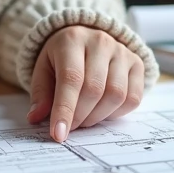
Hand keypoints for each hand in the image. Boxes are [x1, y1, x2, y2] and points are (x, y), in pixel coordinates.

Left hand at [26, 26, 144, 141]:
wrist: (86, 37)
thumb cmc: (61, 57)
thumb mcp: (43, 69)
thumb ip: (40, 93)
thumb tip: (36, 118)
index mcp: (72, 40)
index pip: (71, 78)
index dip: (65, 109)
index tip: (59, 134)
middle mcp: (100, 42)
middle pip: (95, 89)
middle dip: (80, 116)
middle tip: (71, 126)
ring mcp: (122, 52)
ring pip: (116, 95)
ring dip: (98, 116)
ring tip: (85, 118)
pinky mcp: (137, 64)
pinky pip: (133, 98)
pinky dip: (117, 113)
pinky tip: (102, 111)